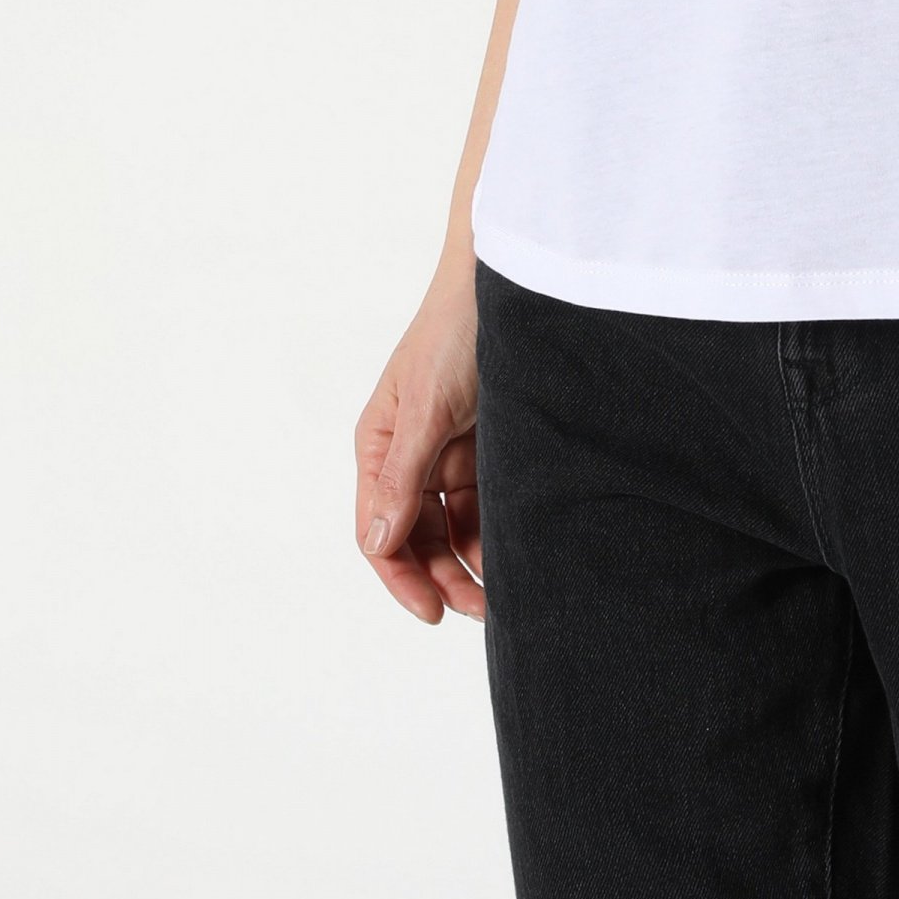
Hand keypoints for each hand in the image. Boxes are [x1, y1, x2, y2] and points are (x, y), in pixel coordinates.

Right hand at [354, 256, 484, 621]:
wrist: (511, 286)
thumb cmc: (457, 332)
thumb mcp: (427, 407)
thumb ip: (404, 476)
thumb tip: (380, 541)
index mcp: (379, 446)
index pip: (379, 530)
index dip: (402, 576)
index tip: (433, 612)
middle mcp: (409, 456)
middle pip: (418, 537)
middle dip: (444, 577)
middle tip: (483, 611)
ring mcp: (448, 452)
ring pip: (454, 526)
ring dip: (474, 560)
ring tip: (506, 592)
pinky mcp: (487, 445)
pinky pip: (486, 501)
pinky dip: (497, 528)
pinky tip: (519, 550)